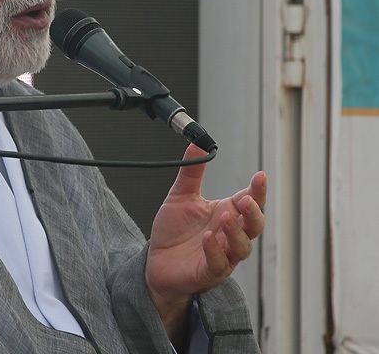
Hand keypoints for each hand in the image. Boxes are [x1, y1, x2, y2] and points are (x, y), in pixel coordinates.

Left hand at [145, 144, 266, 339]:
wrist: (156, 262)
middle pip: (254, 225)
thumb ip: (191, 173)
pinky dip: (215, 251)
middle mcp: (229, 235)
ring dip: (236, 232)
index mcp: (226, 213)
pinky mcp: (209, 272)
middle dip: (253, 213)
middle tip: (245, 200)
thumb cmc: (173, 232)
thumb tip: (196, 144)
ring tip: (226, 218)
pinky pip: (219, 263)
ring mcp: (223, 255)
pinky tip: (209, 238)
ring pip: (242, 246)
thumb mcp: (181, 196)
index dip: (257, 190)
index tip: (260, 176)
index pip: (249, 201)